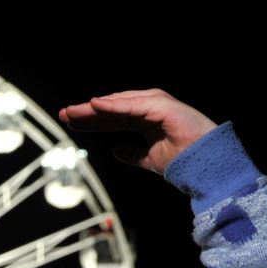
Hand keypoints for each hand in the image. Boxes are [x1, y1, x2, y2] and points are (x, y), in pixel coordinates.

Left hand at [58, 89, 216, 175]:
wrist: (202, 164)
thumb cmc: (181, 160)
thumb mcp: (148, 158)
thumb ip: (132, 153)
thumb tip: (116, 150)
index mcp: (145, 119)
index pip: (112, 118)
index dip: (91, 120)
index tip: (70, 123)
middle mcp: (149, 107)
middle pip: (111, 108)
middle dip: (87, 112)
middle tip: (64, 114)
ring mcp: (155, 103)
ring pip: (118, 104)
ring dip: (94, 107)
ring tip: (72, 111)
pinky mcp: (160, 105)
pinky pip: (131, 105)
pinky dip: (112, 105)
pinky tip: (94, 105)